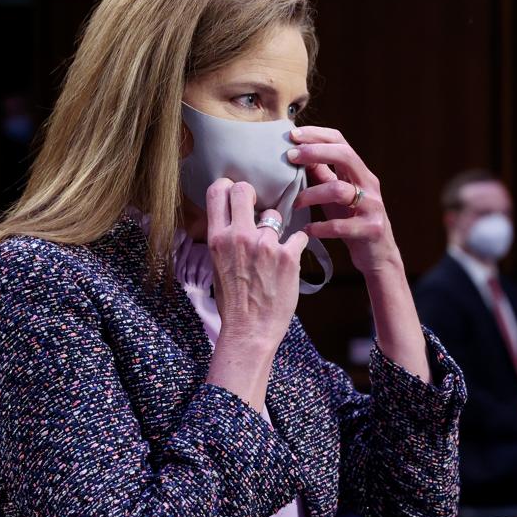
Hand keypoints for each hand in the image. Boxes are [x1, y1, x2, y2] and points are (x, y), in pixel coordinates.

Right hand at [203, 179, 308, 410]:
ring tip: (275, 250)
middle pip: (244, 189)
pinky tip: (292, 258)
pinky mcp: (288, 256)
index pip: (217, 191)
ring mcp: (265, 244)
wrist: (250, 331)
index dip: (228, 186)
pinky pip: (299, 236)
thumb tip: (234, 220)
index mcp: (217, 239)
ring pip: (275, 215)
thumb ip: (225, 239)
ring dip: (277, 229)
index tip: (236, 192)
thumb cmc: (232, 302)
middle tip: (259, 207)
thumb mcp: (217, 265)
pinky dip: (297, 245)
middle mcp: (239, 237)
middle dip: (252, 193)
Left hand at [288, 127, 399, 274]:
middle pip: (345, 156)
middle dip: (315, 152)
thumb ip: (322, 174)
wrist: (378, 255)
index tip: (292, 135)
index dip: (317, 134)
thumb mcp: (337, 194)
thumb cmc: (352, 220)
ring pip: (339, 190)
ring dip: (311, 194)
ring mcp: (372, 206)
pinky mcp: (370, 229)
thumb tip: (297, 153)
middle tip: (290, 157)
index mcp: (359, 172)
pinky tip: (307, 230)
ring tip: (294, 203)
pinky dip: (320, 227)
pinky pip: (340, 226)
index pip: (340, 141)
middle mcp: (369, 184)